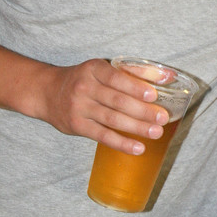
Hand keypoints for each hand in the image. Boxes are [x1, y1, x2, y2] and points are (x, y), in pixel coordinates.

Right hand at [41, 58, 169, 153]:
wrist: (47, 92)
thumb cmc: (84, 79)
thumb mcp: (104, 69)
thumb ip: (136, 72)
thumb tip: (169, 75)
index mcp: (94, 69)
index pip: (117, 78)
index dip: (135, 87)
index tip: (154, 94)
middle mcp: (85, 87)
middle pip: (117, 101)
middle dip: (142, 111)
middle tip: (162, 118)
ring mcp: (79, 107)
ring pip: (112, 119)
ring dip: (136, 127)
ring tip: (156, 133)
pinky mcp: (77, 126)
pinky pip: (102, 136)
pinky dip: (121, 143)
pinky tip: (138, 148)